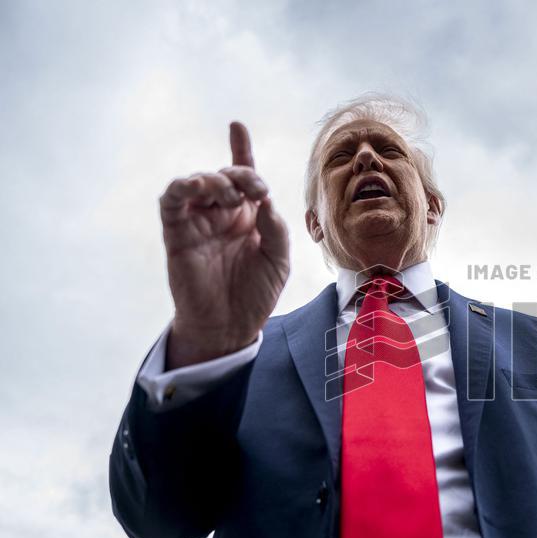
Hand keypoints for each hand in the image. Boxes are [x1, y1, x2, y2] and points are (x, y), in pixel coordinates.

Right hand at [160, 122, 289, 368]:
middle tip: (255, 191)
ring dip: (215, 179)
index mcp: (249, 216)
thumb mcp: (278, 257)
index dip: (240, 150)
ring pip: (198, 183)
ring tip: (231, 196)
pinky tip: (196, 186)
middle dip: (241, 173)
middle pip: (225, 175)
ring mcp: (198, 222)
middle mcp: (222, 214)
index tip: (236, 126)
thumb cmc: (257, 293)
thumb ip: (273, 225)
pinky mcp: (177, 233)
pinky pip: (171, 201)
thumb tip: (263, 197)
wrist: (232, 326)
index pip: (244, 177)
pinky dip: (181, 187)